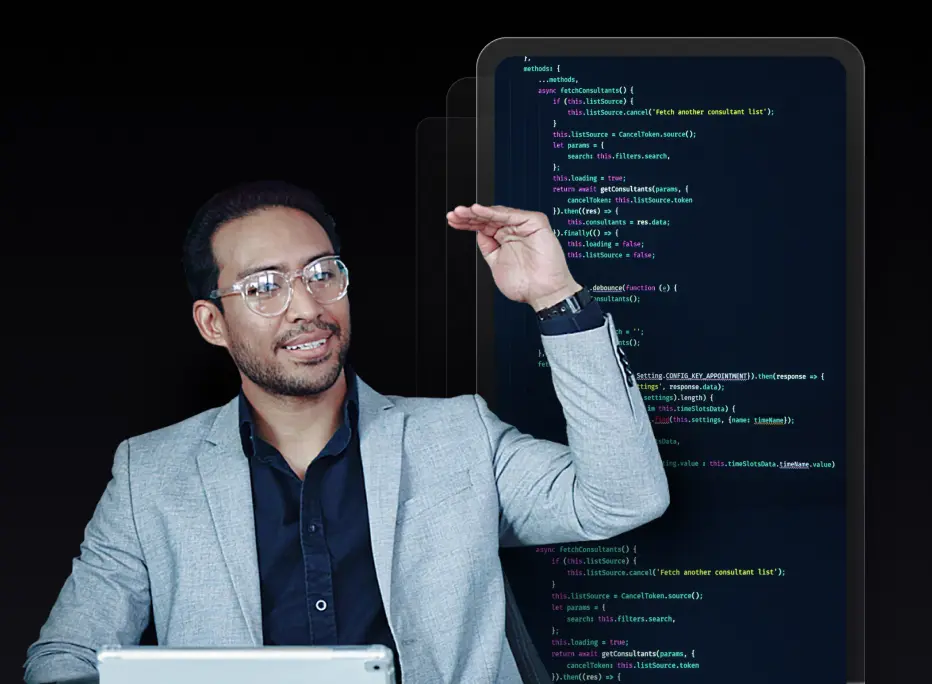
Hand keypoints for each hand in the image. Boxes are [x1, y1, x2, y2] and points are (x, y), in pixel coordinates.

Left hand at [447, 204, 580, 310]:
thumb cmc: (526, 284)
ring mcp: (523, 226)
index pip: (483, 227)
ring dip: (477, 212)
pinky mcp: (534, 222)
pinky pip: (510, 214)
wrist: (543, 293)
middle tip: (454, 215)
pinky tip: (478, 211)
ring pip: (497, 214)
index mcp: (505, 239)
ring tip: (462, 212)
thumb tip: (477, 232)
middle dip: (469, 216)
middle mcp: (514, 230)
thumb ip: (488, 248)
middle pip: (487, 218)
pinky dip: (493, 212)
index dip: (467, 223)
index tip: (453, 221)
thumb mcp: (496, 264)